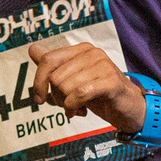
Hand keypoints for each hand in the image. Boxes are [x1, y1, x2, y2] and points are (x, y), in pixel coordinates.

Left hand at [25, 37, 147, 132]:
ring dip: (66, 104)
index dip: (38, 81)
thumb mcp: (73, 80)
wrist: (128, 108)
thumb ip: (54, 65)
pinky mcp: (110, 81)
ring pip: (66, 87)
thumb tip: (33, 48)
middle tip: (68, 104)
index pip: (48, 60)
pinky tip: (79, 112)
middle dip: (57, 97)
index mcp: (80, 50)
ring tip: (76, 108)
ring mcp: (103, 65)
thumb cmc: (98, 94)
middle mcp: (91, 53)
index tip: (39, 99)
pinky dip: (74, 106)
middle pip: (55, 77)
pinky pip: (79, 94)